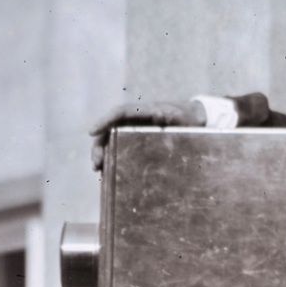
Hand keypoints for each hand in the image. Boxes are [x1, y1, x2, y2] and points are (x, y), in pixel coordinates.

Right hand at [89, 98, 206, 169]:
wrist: (194, 122)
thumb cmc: (188, 119)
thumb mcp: (183, 118)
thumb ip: (174, 116)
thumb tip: (160, 114)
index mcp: (141, 112)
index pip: (118, 113)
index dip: (104, 121)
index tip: (92, 131)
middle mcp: (133, 121)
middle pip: (109, 130)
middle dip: (99, 145)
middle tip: (96, 164)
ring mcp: (133, 132)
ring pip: (111, 141)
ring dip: (102, 155)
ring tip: (98, 170)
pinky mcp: (136, 144)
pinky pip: (119, 150)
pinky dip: (112, 160)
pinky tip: (108, 174)